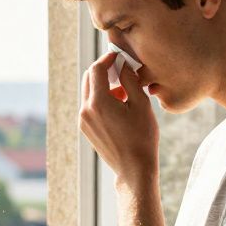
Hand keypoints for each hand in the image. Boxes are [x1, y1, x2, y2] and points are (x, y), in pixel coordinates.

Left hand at [79, 50, 158, 184]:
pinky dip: (101, 99)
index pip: (96, 69)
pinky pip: (90, 106)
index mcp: (98, 102)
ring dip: (103, 86)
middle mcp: (85, 110)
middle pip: (89, 78)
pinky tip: (119, 105)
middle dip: (103, 70)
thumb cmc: (142, 137)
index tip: (118, 56)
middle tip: (121, 70)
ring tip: (125, 91)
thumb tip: (123, 64)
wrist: (134, 168)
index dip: (107, 59)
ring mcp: (83, 121)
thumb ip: (130, 80)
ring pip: (89, 92)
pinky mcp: (86, 129)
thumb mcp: (141, 104)